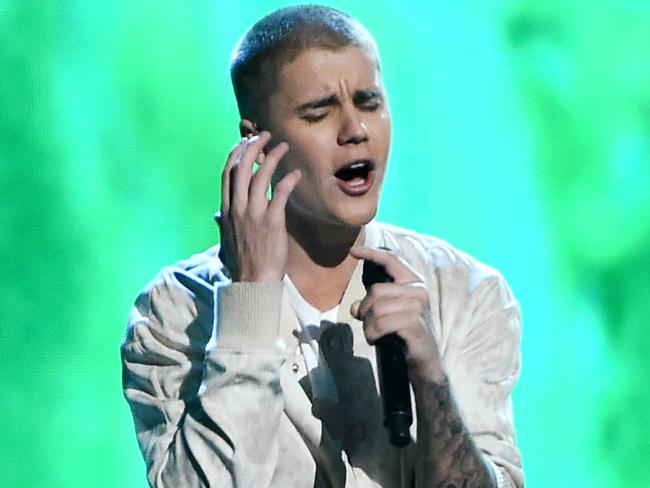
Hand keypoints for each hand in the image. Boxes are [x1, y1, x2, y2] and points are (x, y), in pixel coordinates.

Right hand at [216, 131, 300, 281]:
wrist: (253, 282)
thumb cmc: (242, 264)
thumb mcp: (226, 241)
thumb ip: (223, 223)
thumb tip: (217, 215)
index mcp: (227, 210)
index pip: (228, 174)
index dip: (236, 154)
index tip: (245, 143)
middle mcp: (237, 208)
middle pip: (242, 167)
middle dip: (253, 146)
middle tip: (265, 136)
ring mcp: (254, 214)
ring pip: (260, 175)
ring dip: (272, 156)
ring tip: (284, 147)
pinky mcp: (272, 221)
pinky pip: (280, 192)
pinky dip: (288, 179)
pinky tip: (296, 172)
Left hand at [349, 247, 444, 381]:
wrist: (423, 364)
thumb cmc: (403, 336)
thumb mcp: (385, 317)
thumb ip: (370, 307)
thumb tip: (355, 307)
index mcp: (413, 284)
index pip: (391, 261)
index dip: (371, 253)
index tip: (352, 251)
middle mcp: (418, 291)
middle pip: (375, 290)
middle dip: (365, 310)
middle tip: (369, 325)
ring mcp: (418, 307)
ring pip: (376, 309)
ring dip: (368, 325)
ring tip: (375, 334)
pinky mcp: (414, 324)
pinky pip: (381, 323)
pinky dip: (373, 333)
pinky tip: (377, 340)